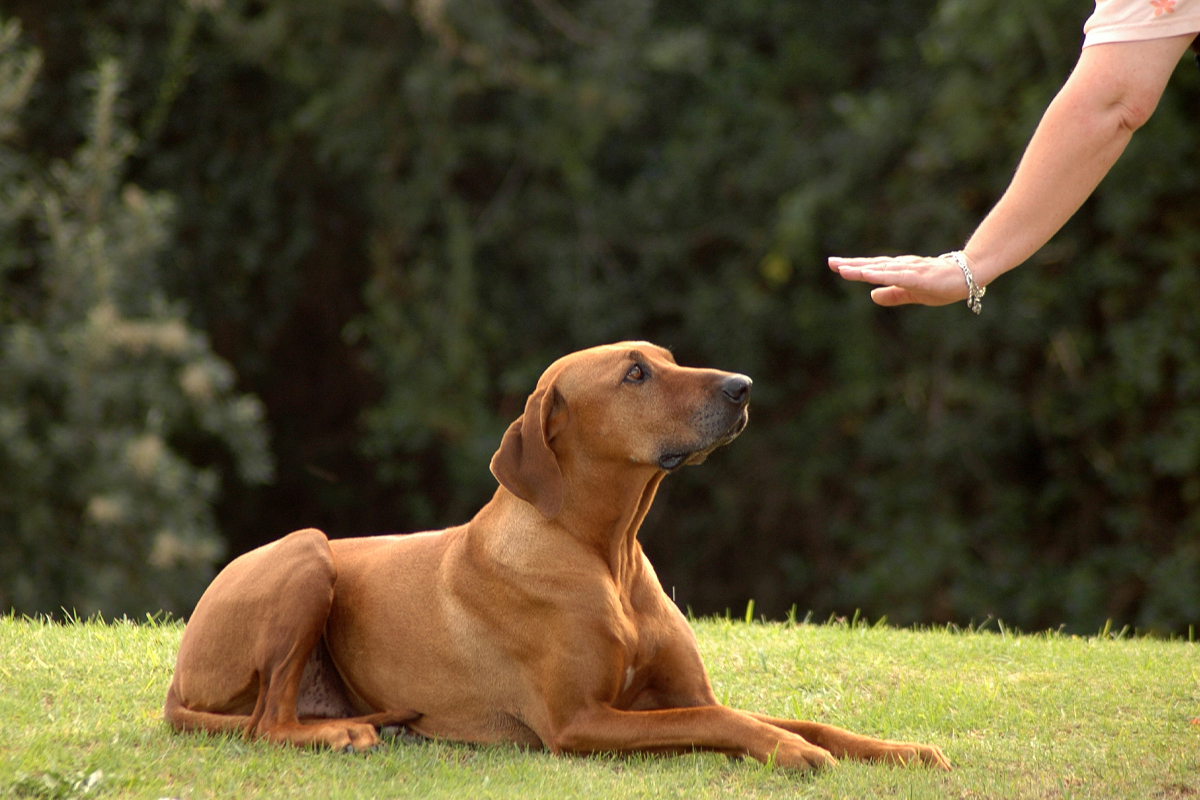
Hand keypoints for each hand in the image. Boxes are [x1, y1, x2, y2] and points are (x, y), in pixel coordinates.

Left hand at [827, 254, 970, 307]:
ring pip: (882, 270)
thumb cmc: (943, 283)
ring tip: (843, 269)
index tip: (835, 264)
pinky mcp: (920, 278)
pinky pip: (897, 277)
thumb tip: (871, 296)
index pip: (872, 268)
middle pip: (873, 265)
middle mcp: (902, 267)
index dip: (854, 267)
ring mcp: (911, 271)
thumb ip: (892, 295)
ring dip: (863, 269)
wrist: (971, 275)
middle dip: (851, 264)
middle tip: (830, 262)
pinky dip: (882, 276)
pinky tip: (868, 276)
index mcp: (899, 271)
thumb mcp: (913, 293)